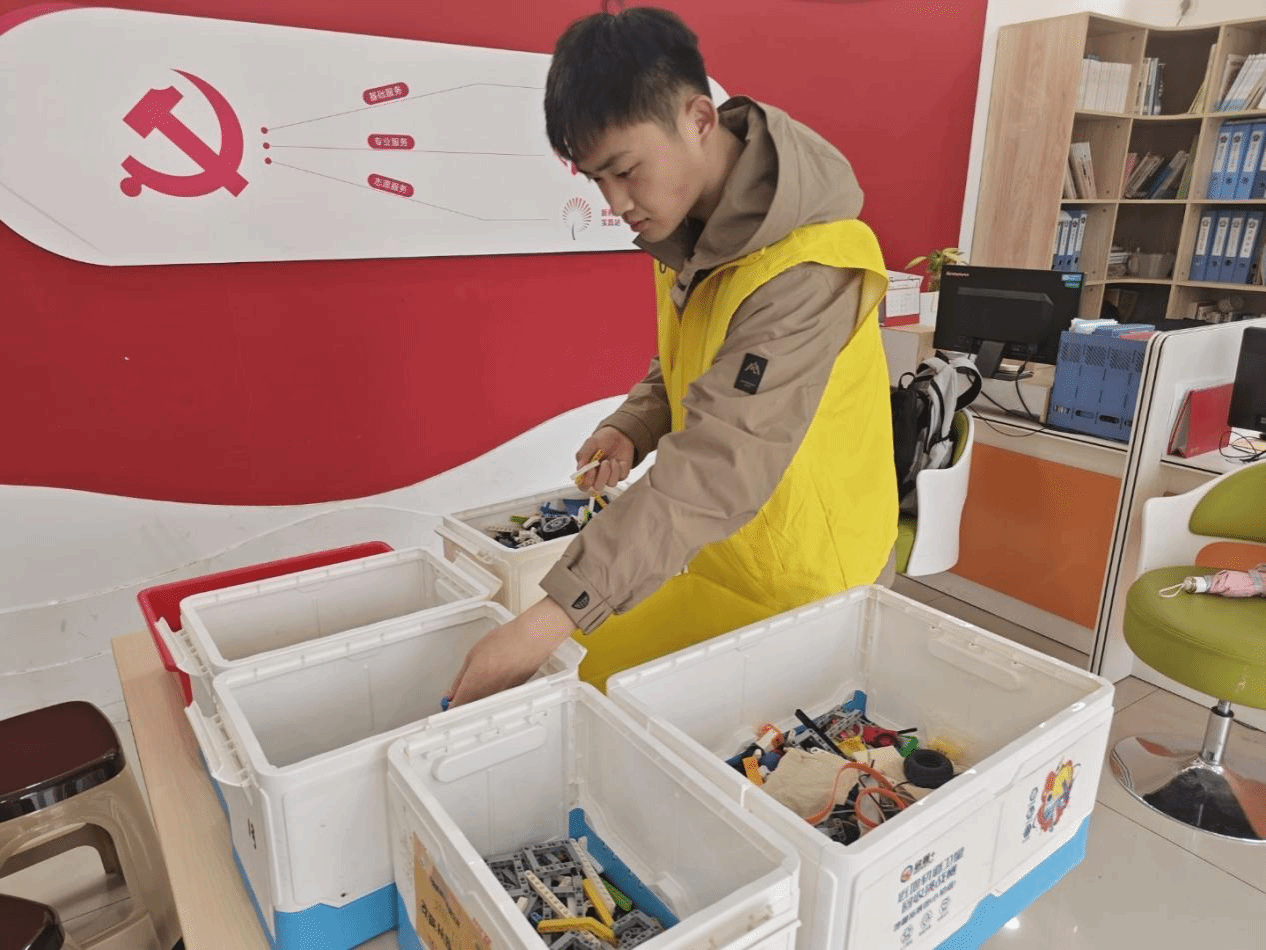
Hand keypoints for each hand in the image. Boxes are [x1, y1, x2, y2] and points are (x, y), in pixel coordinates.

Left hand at [447, 597, 575, 707]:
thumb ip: (460, 677)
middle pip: (470, 711)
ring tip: (476, 689)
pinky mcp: (513, 695)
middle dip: (462, 707)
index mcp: (474, 685)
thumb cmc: (505, 641)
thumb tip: (451, 693)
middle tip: (458, 699)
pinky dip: (490, 698)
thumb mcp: (474, 654)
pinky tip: (492, 684)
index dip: (449, 711)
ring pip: (483, 708)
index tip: (446, 708)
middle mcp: (488, 695)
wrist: (532, 639)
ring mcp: (501, 697)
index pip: (457, 709)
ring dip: (476, 703)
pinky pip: (497, 702)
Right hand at [575, 426, 633, 491]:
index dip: (586, 482)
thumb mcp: (590, 443)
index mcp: (587, 471)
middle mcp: (598, 476)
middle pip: (597, 488)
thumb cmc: (602, 439)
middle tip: (603, 463)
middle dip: (601, 477)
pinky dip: (619, 467)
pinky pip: (621, 477)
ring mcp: (610, 476)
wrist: (619, 434)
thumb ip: (583, 454)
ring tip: (610, 460)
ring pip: (610, 484)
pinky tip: (618, 460)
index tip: (591, 470)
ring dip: (611, 470)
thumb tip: (580, 467)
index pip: (583, 486)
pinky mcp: (621, 475)